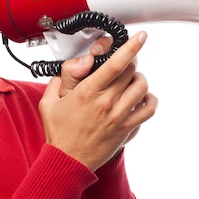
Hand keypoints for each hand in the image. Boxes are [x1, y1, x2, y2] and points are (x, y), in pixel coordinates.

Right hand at [39, 32, 157, 170]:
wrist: (68, 161)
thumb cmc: (59, 134)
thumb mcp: (48, 103)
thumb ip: (58, 80)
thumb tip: (73, 66)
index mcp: (87, 92)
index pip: (116, 63)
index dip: (131, 47)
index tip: (140, 37)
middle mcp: (106, 103)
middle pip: (132, 72)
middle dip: (130, 63)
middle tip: (125, 64)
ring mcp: (119, 116)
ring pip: (142, 88)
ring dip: (139, 80)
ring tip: (131, 82)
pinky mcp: (126, 129)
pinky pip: (148, 110)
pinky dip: (149, 101)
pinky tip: (141, 99)